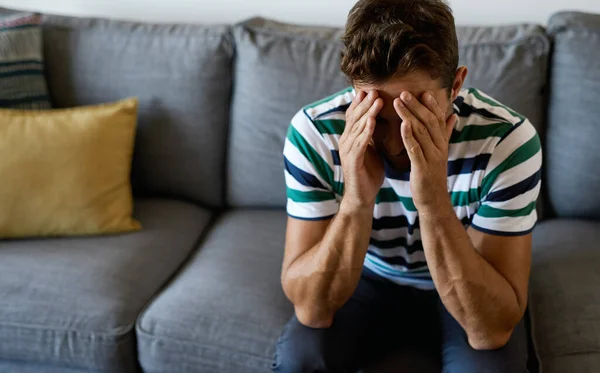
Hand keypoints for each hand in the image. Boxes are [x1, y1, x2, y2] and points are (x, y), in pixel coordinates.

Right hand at [339, 90, 384, 210]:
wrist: (362, 197)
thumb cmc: (369, 173)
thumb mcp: (372, 149)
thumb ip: (372, 134)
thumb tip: (379, 118)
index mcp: (351, 138)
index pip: (355, 115)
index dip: (362, 102)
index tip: (373, 88)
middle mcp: (346, 141)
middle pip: (354, 117)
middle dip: (365, 102)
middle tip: (375, 88)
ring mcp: (347, 151)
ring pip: (357, 127)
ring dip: (367, 113)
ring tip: (377, 100)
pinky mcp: (352, 161)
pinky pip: (359, 143)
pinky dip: (365, 131)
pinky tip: (372, 121)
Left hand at [393, 91, 457, 215]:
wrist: (433, 200)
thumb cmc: (432, 175)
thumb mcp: (440, 152)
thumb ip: (446, 134)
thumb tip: (453, 116)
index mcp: (442, 143)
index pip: (439, 119)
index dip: (432, 105)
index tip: (423, 91)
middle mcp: (439, 147)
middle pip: (429, 122)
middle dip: (417, 106)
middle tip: (404, 92)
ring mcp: (432, 157)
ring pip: (421, 132)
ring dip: (409, 115)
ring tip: (398, 102)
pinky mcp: (422, 168)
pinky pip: (415, 149)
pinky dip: (409, 136)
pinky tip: (402, 125)